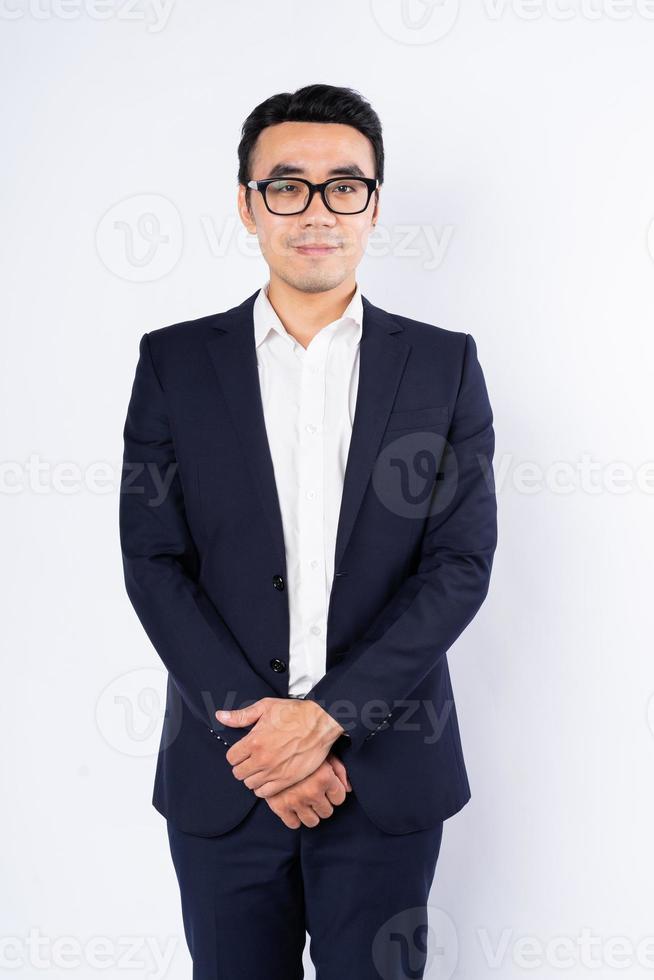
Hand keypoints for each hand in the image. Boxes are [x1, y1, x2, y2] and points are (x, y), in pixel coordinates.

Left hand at [217, 697, 344, 797]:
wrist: (320, 722)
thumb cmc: (293, 713)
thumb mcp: (265, 707)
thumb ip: (241, 716)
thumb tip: (220, 716)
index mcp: (254, 741)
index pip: (231, 758)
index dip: (236, 754)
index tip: (244, 751)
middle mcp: (262, 759)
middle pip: (239, 773)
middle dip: (243, 766)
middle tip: (252, 760)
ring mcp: (274, 772)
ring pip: (250, 785)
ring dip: (253, 777)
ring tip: (262, 769)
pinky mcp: (287, 780)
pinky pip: (265, 793)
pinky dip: (264, 788)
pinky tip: (269, 778)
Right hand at [265, 752, 351, 828]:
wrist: (271, 747)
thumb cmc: (302, 748)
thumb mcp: (324, 752)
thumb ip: (339, 770)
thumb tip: (348, 789)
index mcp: (324, 777)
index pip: (339, 798)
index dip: (334, 792)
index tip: (327, 785)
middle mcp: (311, 792)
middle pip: (327, 812)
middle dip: (323, 803)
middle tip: (315, 791)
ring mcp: (295, 801)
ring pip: (312, 821)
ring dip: (310, 812)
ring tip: (305, 799)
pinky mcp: (279, 806)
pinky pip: (293, 824)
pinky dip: (294, 817)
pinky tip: (293, 805)